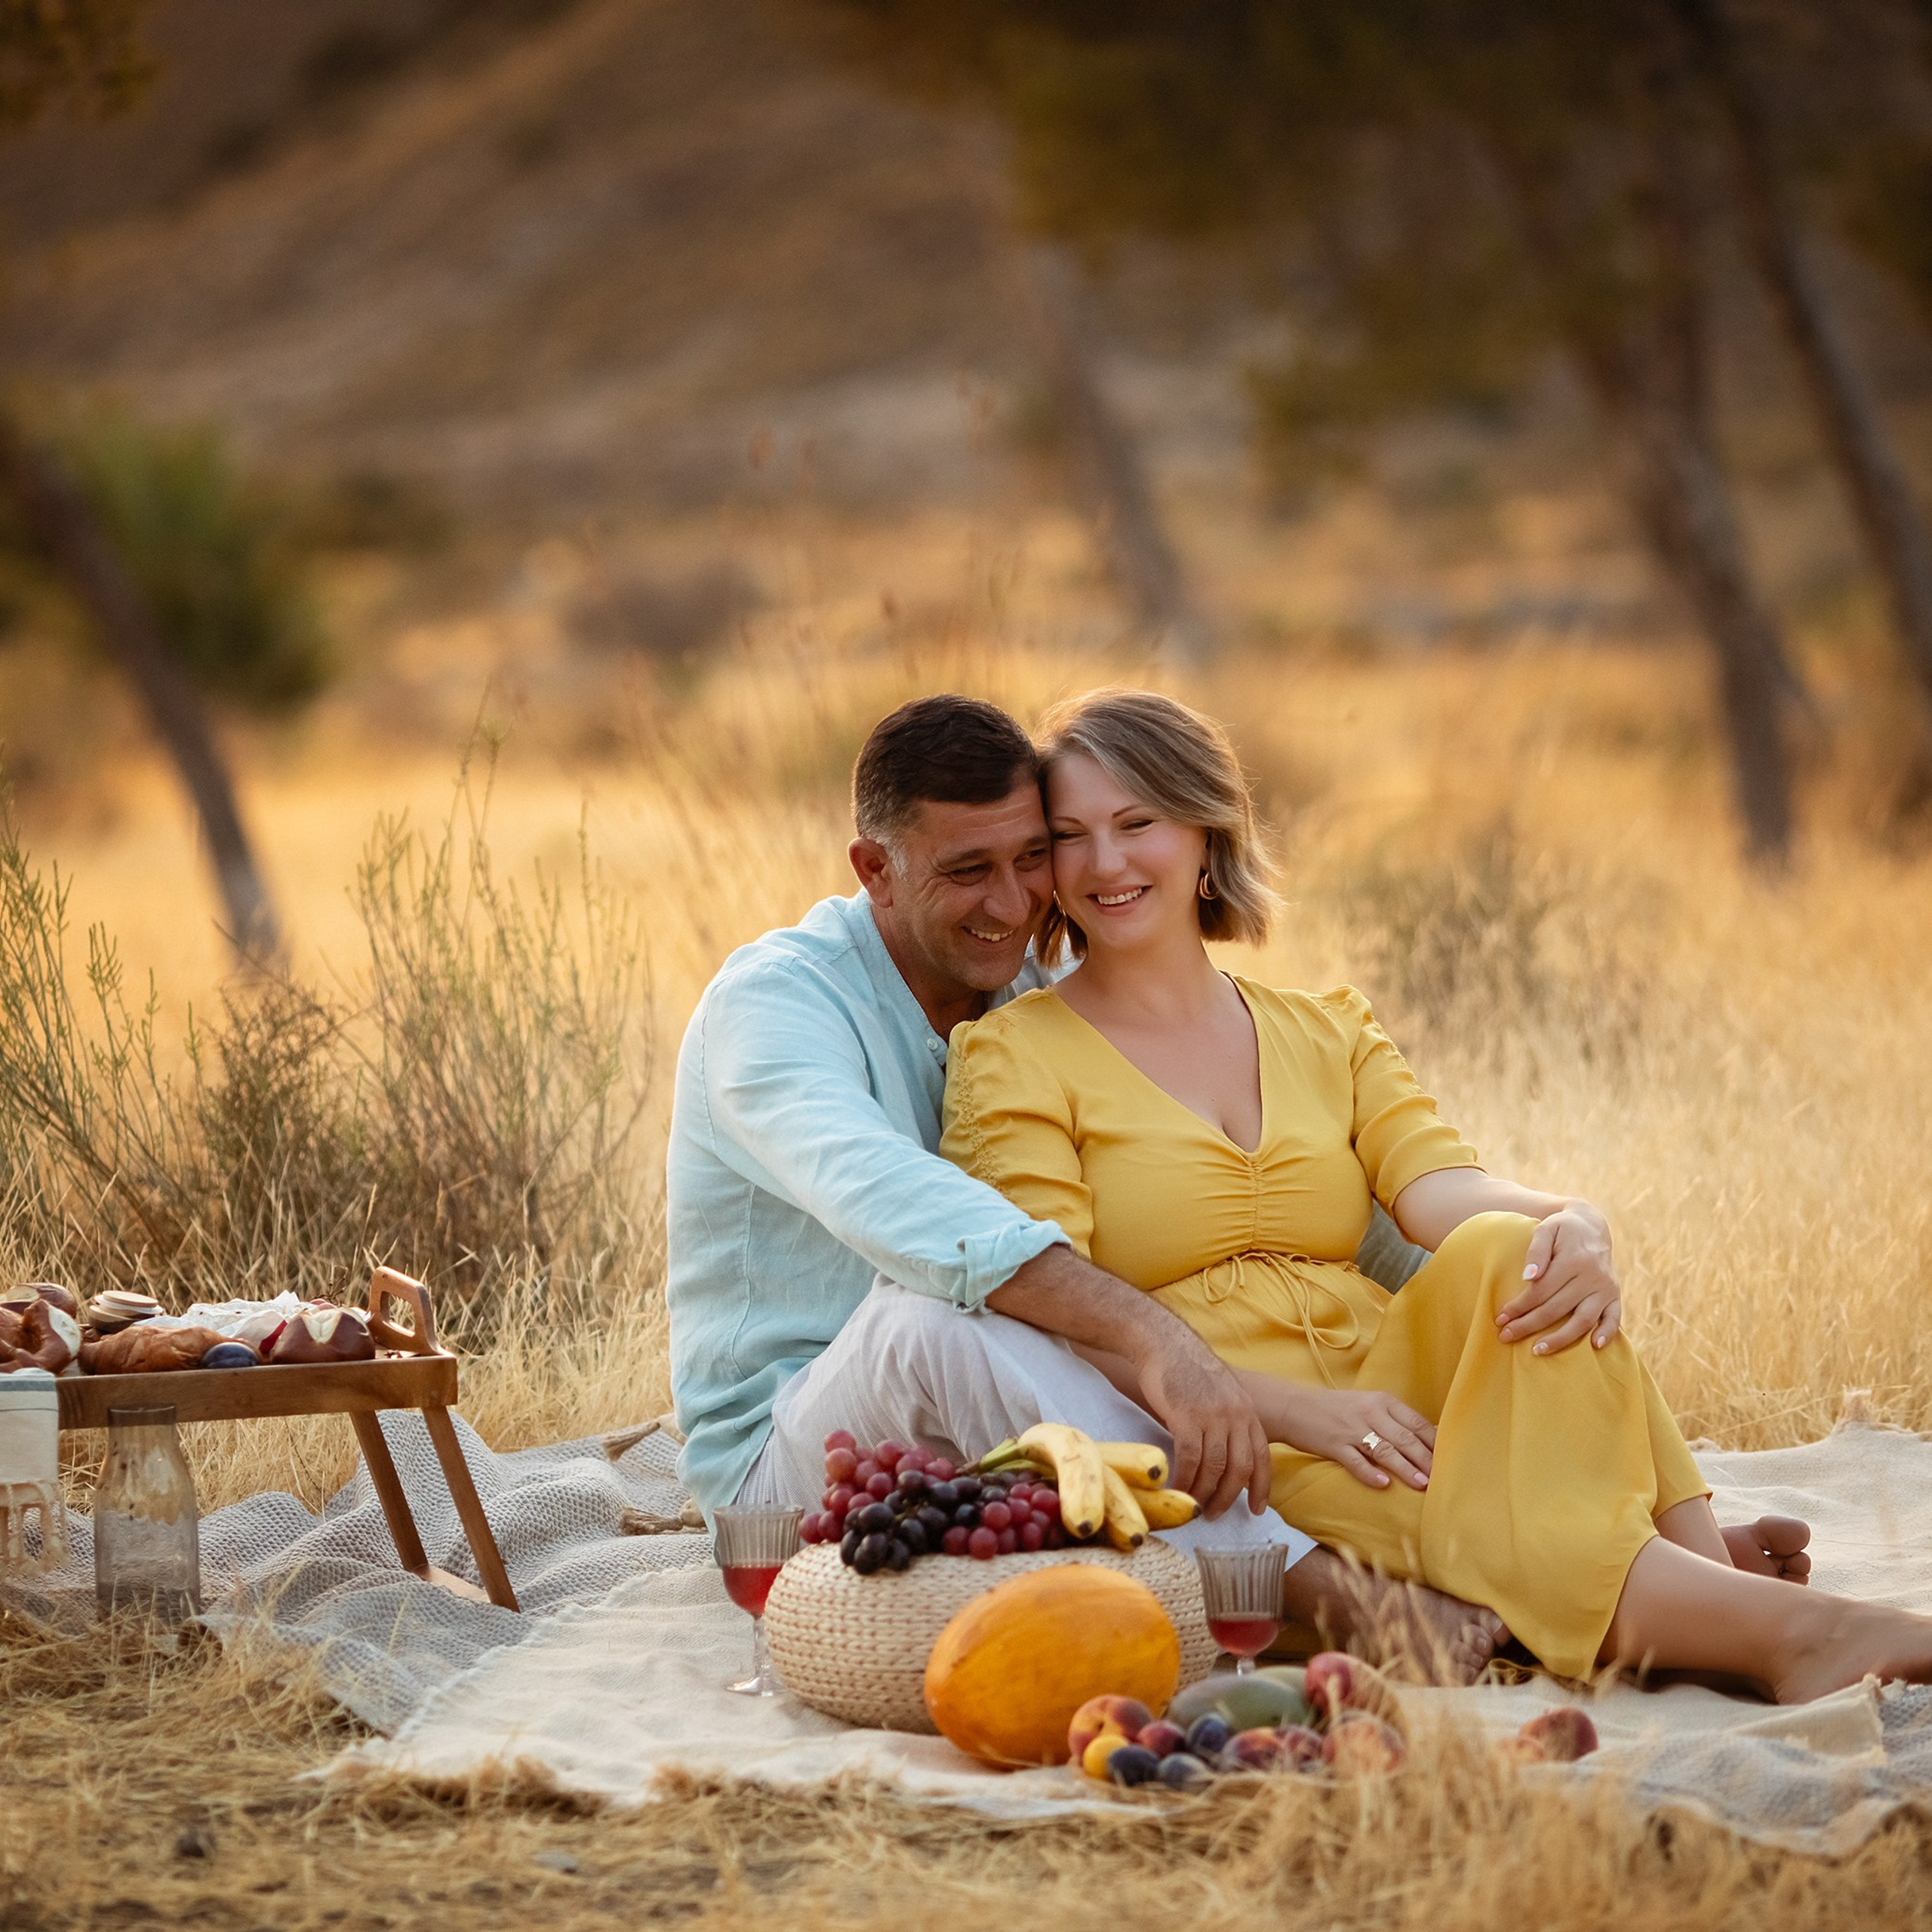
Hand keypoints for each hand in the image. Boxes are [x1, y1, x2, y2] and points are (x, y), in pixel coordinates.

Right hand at [1136, 1342, 1271, 1519]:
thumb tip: (1225, 1458)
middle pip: (1240, 1469)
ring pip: (1214, 1468)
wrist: (1165, 1344)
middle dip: (1228, 1497)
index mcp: (1246, 1411)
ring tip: (1194, 1505)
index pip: (1261, 1457)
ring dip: (1204, 1492)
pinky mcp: (1186, 1417)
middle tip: (1214, 1513)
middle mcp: (1235, 1415)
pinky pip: (1190, 1459)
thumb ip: (1228, 1421)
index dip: (1261, 1487)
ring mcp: (1212, 1416)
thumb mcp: (1222, 1393)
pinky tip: (1177, 1488)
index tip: (1255, 1509)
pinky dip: (1184, 1479)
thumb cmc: (1189, 1370)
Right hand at [1273, 1385, 1434, 1490]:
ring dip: (1405, 1469)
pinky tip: (1383, 1484)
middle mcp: (1370, 1412)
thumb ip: (1394, 1420)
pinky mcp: (1334, 1444)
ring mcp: (1351, 1429)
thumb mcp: (1367, 1406)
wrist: (1293, 1406)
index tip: (1452, 1461)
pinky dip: (1370, 1473)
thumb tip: (1428, 1440)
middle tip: (1443, 1479)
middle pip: (1405, 1438)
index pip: (1417, 1423)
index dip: (1436, 1444)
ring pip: (1385, 1450)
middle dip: (1426, 1460)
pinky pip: (1355, 1461)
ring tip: (1422, 1484)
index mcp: (1382, 1401)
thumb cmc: (1335, 1409)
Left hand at [1495, 1203, 1621, 1353]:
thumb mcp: (1546, 1229)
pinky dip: (1607, 1333)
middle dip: (1528, 1325)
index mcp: (1573, 1260)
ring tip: (1537, 1350)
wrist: (1592, 1225)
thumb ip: (1535, 1251)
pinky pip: (1614, 1318)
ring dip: (1561, 1339)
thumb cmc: (1562, 1229)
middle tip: (1506, 1336)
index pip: (1540, 1291)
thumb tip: (1528, 1277)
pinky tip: (1594, 1347)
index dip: (1519, 1307)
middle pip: (1556, 1308)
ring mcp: (1605, 1288)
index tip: (1500, 1318)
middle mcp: (1592, 1276)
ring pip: (1583, 1320)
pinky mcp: (1615, 1295)